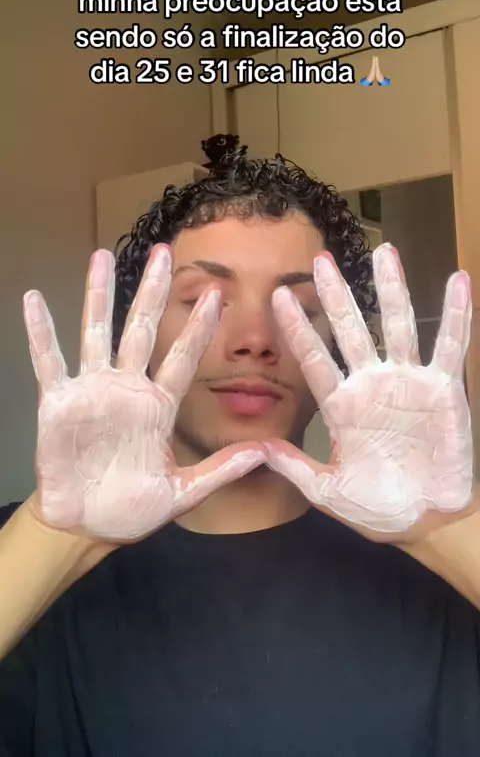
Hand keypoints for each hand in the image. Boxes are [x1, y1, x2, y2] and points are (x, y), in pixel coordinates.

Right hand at [23, 247, 265, 541]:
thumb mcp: (184, 491)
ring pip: (96, 333)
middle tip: (163, 253)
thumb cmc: (135, 508)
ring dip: (98, 296)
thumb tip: (266, 452)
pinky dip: (41, 332)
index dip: (199, 327)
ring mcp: (93, 391)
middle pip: (142, 330)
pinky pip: (49, 361)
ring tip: (101, 256)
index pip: (183, 358)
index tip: (217, 293)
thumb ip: (221, 469)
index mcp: (159, 406)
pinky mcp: (58, 402)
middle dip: (152, 292)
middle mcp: (128, 389)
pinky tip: (33, 300)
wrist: (89, 526)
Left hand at [261, 243, 474, 542]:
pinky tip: (457, 281)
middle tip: (320, 260)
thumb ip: (293, 467)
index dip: (298, 329)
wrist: (421, 521)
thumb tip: (253, 448)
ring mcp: (407, 383)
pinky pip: (450, 346)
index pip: (314, 359)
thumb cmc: (374, 507)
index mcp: (340, 405)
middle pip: (350, 330)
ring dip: (391, 289)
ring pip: (396, 326)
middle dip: (336, 296)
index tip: (277, 297)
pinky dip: (456, 315)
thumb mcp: (326, 490)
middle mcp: (371, 384)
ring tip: (383, 251)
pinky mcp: (443, 389)